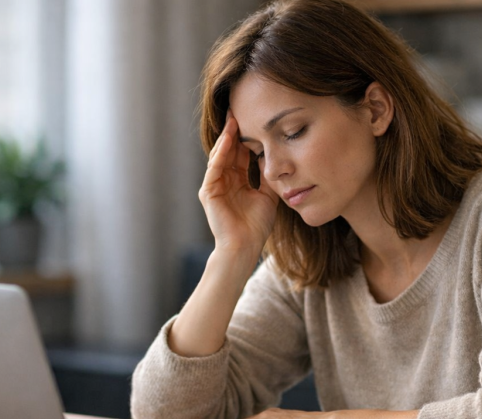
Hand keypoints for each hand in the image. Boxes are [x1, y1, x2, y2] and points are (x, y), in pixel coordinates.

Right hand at [200, 110, 279, 256]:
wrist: (245, 247)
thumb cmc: (256, 226)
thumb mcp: (268, 195)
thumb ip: (268, 176)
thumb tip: (273, 155)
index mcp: (237, 182)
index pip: (241, 153)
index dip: (247, 137)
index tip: (255, 118)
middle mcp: (224, 181)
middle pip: (229, 150)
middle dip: (235, 130)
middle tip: (240, 108)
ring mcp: (215, 185)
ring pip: (220, 155)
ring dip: (227, 136)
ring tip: (233, 118)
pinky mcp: (208, 192)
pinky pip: (215, 167)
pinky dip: (221, 152)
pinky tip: (228, 138)